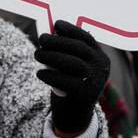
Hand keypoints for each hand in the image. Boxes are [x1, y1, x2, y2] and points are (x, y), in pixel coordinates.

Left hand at [35, 20, 108, 136]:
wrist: (75, 114)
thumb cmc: (69, 84)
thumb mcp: (72, 67)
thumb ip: (66, 52)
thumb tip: (50, 31)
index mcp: (100, 58)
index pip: (87, 39)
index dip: (72, 29)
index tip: (56, 23)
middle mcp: (101, 68)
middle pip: (78, 48)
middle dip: (58, 41)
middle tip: (41, 39)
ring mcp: (95, 81)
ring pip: (72, 63)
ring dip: (51, 56)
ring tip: (37, 54)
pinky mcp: (84, 94)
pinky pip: (64, 81)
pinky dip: (49, 75)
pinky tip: (40, 73)